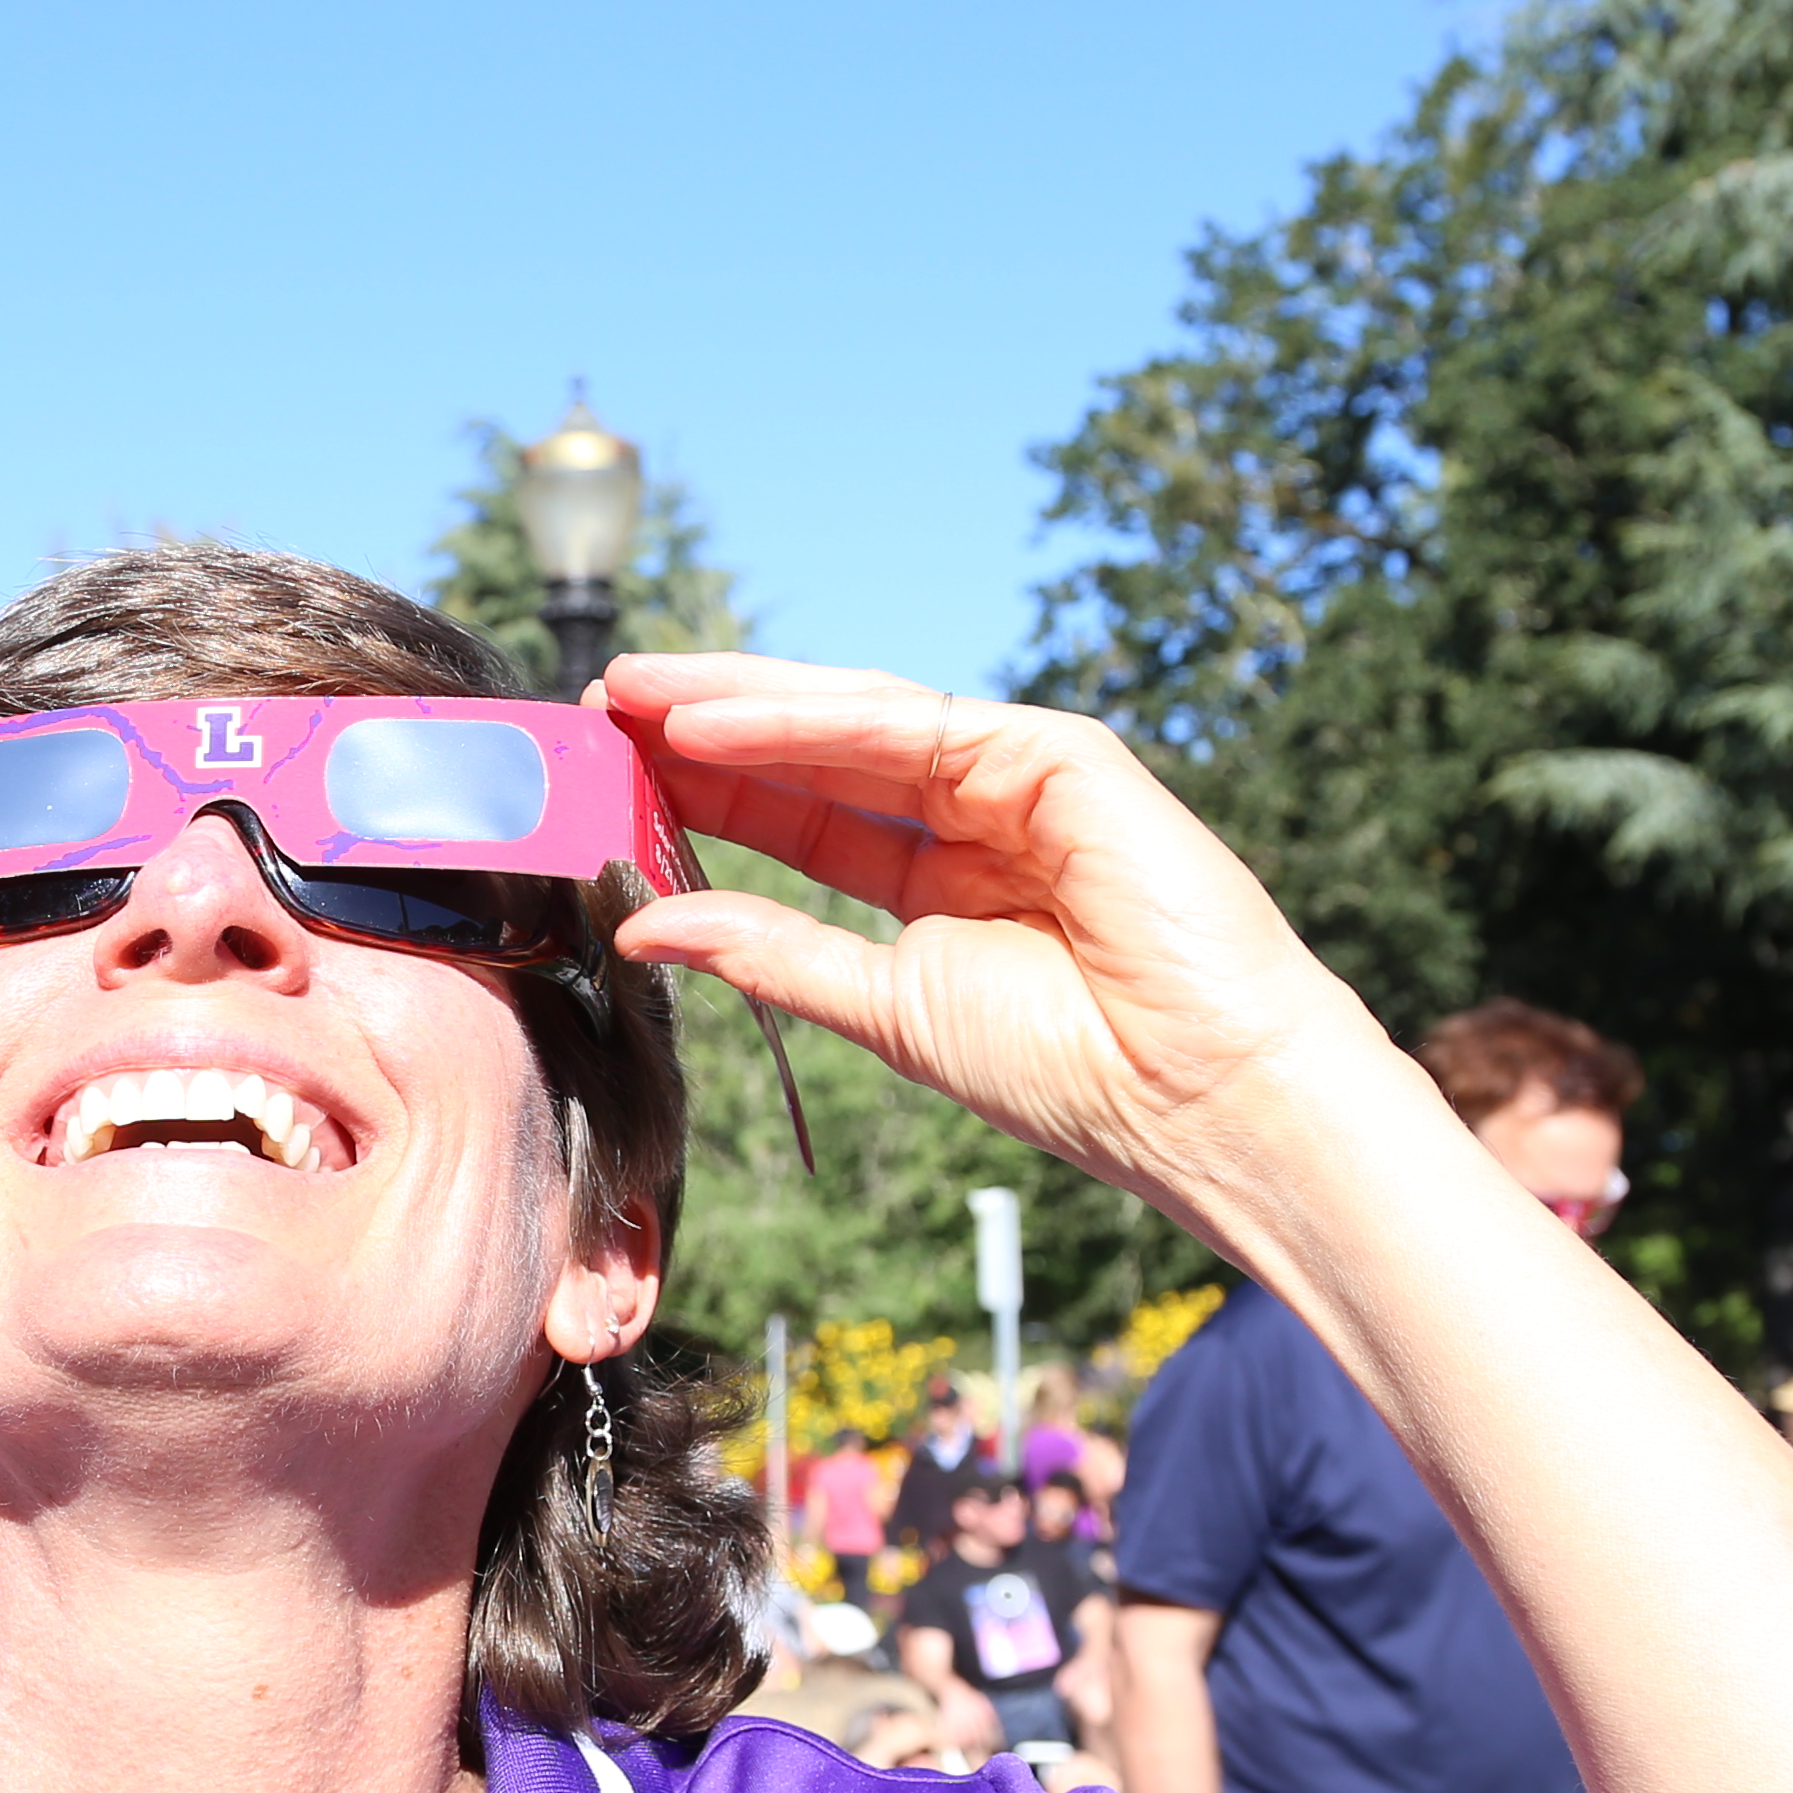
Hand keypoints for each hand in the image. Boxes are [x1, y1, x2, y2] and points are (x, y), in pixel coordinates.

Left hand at [593, 656, 1381, 1227]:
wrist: (1195, 1098)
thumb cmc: (1070, 1073)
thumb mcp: (888, 1008)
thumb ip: (774, 956)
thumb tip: (645, 922)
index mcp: (937, 880)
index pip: (800, 813)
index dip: (703, 788)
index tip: (605, 772)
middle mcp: (975, 815)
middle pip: (816, 750)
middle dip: (705, 725)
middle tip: (597, 704)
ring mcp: (1022, 777)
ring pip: (855, 719)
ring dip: (738, 701)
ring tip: (633, 694)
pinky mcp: (1063, 756)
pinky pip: (914, 726)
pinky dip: (807, 720)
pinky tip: (712, 723)